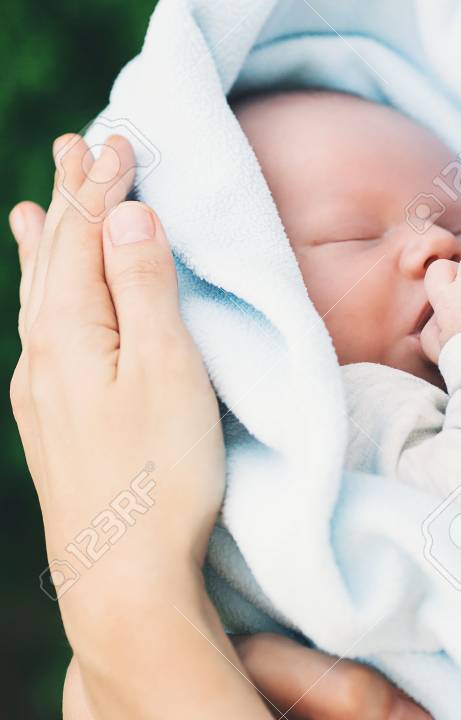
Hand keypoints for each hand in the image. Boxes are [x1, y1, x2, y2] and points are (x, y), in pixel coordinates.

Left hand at [10, 135, 224, 644]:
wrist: (122, 580)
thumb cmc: (160, 475)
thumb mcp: (169, 371)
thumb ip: (147, 288)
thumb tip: (127, 214)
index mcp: (70, 333)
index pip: (85, 237)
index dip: (102, 186)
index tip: (119, 139)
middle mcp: (42, 356)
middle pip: (53, 259)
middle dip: (68, 201)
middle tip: (70, 147)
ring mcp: (41, 395)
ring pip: (39, 299)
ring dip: (45, 248)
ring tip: (32, 210)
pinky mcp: (51, 426)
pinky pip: (39, 337)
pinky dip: (41, 300)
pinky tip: (39, 309)